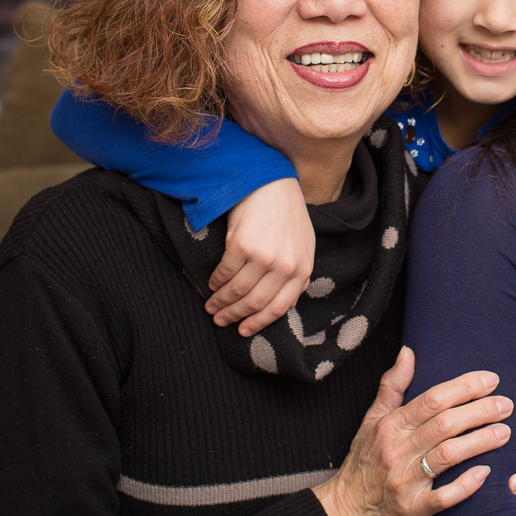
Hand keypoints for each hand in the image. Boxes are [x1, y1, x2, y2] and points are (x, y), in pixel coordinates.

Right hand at [205, 178, 314, 335]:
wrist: (271, 184)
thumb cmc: (287, 217)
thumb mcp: (303, 247)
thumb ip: (297, 275)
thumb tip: (287, 304)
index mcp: (301, 270)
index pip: (279, 308)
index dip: (259, 322)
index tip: (244, 330)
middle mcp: (284, 267)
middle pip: (255, 302)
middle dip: (235, 315)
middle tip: (220, 320)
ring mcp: (264, 257)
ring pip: (237, 291)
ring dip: (221, 302)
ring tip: (211, 307)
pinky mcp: (242, 246)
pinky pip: (225, 273)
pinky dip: (216, 283)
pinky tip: (212, 285)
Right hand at [313, 347, 512, 515]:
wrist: (346, 510)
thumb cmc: (364, 460)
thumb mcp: (372, 419)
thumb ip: (392, 385)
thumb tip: (408, 351)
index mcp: (391, 425)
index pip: (433, 399)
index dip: (465, 388)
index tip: (491, 380)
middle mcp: (397, 450)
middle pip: (445, 424)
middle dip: (480, 411)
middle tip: (507, 405)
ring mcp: (405, 480)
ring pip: (448, 455)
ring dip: (480, 441)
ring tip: (505, 432)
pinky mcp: (414, 508)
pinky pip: (444, 496)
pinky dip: (466, 485)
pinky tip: (486, 473)